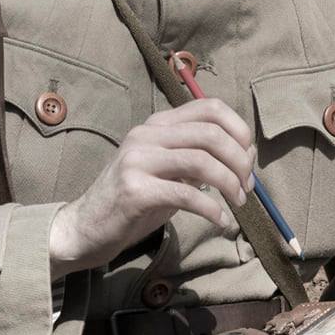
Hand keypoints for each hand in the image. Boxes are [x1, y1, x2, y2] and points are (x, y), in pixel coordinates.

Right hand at [47, 98, 253, 277]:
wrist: (86, 227)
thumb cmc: (134, 201)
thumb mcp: (167, 171)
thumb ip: (197, 159)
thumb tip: (244, 158)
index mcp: (157, 124)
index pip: (210, 107)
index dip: (239, 129)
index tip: (248, 159)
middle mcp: (146, 135)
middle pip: (211, 133)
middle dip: (239, 160)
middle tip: (247, 187)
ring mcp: (138, 161)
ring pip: (201, 161)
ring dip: (229, 184)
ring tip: (238, 203)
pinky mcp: (135, 191)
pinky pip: (186, 194)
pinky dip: (212, 209)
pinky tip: (221, 221)